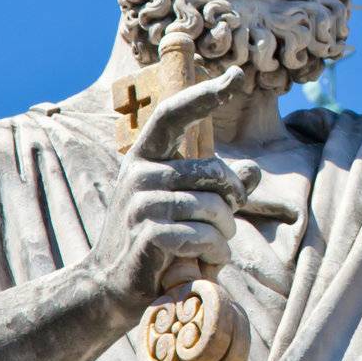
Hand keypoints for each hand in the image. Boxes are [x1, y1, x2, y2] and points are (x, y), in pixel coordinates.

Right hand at [85, 68, 260, 315]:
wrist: (109, 286)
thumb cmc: (153, 241)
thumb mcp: (183, 206)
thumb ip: (217, 189)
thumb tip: (251, 170)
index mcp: (145, 157)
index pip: (174, 114)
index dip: (204, 93)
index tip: (235, 74)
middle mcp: (139, 173)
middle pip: (212, 171)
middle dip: (232, 200)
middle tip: (227, 224)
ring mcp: (140, 204)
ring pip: (212, 207)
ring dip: (225, 233)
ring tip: (216, 247)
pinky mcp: (147, 235)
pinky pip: (202, 235)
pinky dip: (215, 253)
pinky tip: (208, 263)